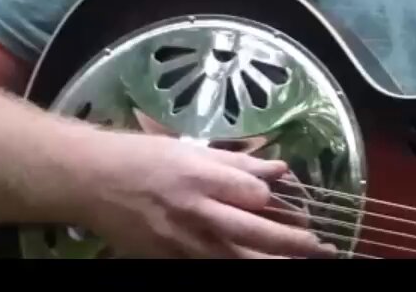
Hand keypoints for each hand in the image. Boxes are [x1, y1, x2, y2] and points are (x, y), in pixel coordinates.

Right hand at [79, 131, 339, 258]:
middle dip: (292, 244)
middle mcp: (196, 212)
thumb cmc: (142, 158)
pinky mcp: (169, 259)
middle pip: (254, 233)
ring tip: (300, 262)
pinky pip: (208, 267)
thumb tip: (279, 170)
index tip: (287, 201)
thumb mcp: (191, 149)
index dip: (274, 199)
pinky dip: (232, 266)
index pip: (254, 195)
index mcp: (202, 177)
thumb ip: (238, 162)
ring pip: (236, 259)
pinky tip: (253, 264)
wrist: (92, 182)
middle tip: (322, 248)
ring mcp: (182, 242)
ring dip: (270, 262)